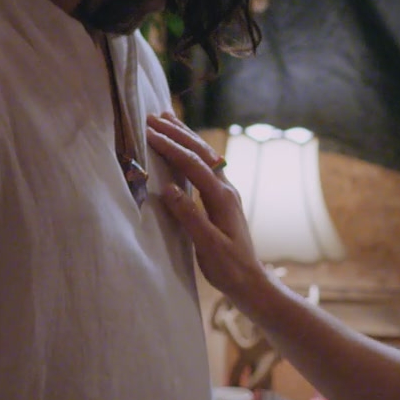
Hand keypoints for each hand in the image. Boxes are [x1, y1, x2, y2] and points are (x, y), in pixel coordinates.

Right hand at [145, 113, 271, 303]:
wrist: (250, 281)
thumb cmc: (229, 268)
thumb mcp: (208, 246)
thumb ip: (190, 216)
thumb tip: (169, 189)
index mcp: (222, 198)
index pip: (193, 164)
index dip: (171, 147)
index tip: (149, 133)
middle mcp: (226, 189)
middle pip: (201, 152)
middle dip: (177, 133)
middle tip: (154, 117)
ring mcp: (226, 193)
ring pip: (205, 156)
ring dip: (185, 136)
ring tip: (168, 119)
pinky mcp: (222, 200)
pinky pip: (205, 166)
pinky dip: (191, 151)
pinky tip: (184, 147)